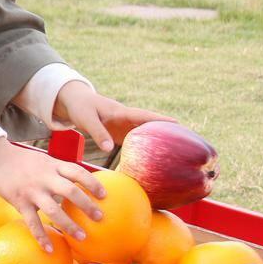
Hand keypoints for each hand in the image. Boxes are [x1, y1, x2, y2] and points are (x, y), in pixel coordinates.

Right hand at [0, 137, 105, 252]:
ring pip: (54, 209)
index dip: (93, 183)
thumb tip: (76, 184)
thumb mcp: (42, 160)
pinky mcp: (19, 202)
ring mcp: (32, 190)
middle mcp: (45, 177)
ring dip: (69, 224)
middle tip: (100, 217)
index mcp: (53, 165)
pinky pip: (32, 222)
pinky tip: (49, 249)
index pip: (78, 171)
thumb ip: (57, 171)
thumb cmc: (20, 160)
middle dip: (87, 205)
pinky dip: (41, 237)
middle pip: (71, 191)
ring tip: (82, 236)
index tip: (104, 195)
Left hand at [52, 82, 175, 155]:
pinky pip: (136, 142)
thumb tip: (109, 150)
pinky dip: (145, 149)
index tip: (178, 125)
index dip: (161, 120)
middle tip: (188, 140)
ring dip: (159, 141)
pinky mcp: (120, 134)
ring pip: (146, 134)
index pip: (145, 116)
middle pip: (151, 125)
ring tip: (178, 153)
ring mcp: (125, 126)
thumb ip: (97, 133)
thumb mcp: (86, 119)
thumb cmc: (80, 108)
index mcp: (121, 112)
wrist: (74, 102)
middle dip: (168, 131)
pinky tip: (153, 161)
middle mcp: (127, 119)